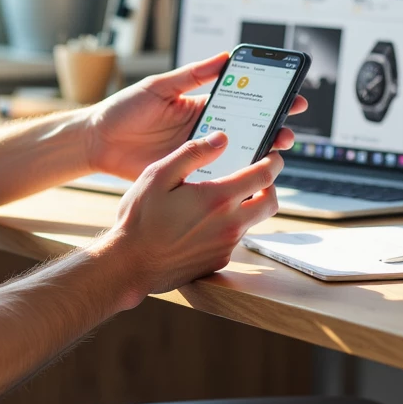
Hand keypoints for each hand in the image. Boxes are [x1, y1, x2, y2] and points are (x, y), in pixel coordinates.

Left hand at [84, 53, 305, 177]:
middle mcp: (205, 131)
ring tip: (274, 150)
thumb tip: (226, 56)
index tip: (294, 95)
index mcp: (202, 105)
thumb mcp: (159, 86)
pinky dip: (233, 176)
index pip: (244, 101)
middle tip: (289, 129)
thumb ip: (192, 74)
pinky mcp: (186, 175)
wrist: (97, 142)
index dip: (270, 99)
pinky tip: (247, 174)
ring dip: (258, 154)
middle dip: (273, 129)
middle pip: (248, 130)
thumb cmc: (124, 109)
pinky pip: (215, 176)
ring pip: (237, 156)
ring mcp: (198, 155)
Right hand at [98, 129, 282, 305]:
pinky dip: (228, 226)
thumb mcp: (158, 175)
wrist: (130, 265)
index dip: (272, 162)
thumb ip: (192, 153)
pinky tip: (203, 221)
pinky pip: (233, 238)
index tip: (270, 156)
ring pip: (252, 221)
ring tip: (221, 196)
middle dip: (270, 186)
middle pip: (271, 202)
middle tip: (256, 176)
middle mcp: (230, 225)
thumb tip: (221, 139)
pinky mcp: (218, 261)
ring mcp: (226, 246)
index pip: (264, 176)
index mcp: (219, 199)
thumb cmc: (140, 218)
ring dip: (247, 206)